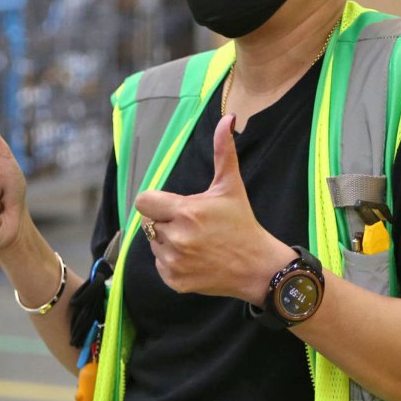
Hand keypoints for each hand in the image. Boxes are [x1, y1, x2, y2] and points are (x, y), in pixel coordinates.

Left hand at [135, 114, 294, 302]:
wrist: (257, 267)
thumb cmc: (242, 223)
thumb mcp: (231, 186)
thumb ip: (223, 152)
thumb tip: (228, 119)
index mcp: (185, 212)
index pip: (143, 202)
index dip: (156, 201)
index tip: (173, 204)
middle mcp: (176, 238)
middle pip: (149, 223)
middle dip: (165, 220)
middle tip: (192, 224)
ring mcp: (174, 262)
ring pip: (153, 244)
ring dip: (168, 241)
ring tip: (196, 241)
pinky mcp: (175, 281)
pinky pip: (159, 266)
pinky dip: (172, 262)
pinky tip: (195, 258)